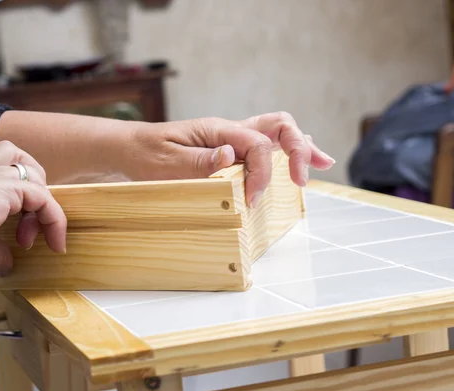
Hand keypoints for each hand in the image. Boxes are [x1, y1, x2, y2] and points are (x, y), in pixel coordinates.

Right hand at [0, 141, 66, 295]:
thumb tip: (6, 260)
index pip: (0, 173)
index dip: (23, 202)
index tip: (24, 239)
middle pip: (15, 156)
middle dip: (35, 185)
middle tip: (34, 222)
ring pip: (32, 173)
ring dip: (46, 208)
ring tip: (36, 240)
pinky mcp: (3, 186)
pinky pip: (44, 197)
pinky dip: (55, 219)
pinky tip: (53, 242)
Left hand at [124, 112, 334, 206]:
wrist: (130, 149)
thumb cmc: (146, 155)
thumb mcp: (166, 162)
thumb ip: (200, 159)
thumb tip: (230, 155)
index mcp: (218, 130)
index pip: (256, 144)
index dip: (262, 173)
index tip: (253, 200)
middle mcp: (231, 131)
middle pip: (278, 126)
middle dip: (297, 150)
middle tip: (302, 179)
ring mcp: (233, 139)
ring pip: (277, 134)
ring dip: (301, 147)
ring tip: (323, 162)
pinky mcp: (232, 151)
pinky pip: (266, 147)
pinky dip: (287, 153)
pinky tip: (301, 163)